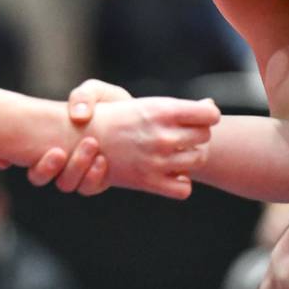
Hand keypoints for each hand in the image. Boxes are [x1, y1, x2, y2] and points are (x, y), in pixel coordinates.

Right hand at [0, 79, 134, 194]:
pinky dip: (93, 178)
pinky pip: (88, 188)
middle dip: (45, 167)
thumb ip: (84, 96)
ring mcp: (76, 172)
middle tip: (60, 151)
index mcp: (45, 138)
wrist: (136, 119)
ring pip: (63, 184)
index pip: (15, 153)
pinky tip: (103, 161)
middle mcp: (56, 159)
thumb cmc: (106, 104)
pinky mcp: (96, 180)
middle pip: (37, 176)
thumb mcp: (95, 91)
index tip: (3, 160)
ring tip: (91, 146)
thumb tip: (77, 116)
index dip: (4, 159)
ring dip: (74, 168)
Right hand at [82, 96, 219, 198]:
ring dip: (190, 157)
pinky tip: (168, 172)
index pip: (210, 116)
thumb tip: (210, 107)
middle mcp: (162, 135)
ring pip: (198, 160)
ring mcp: (156, 161)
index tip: (197, 117)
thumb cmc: (112, 115)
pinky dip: (180, 183)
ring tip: (173, 151)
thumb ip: (183, 105)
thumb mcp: (148, 100)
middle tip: (179, 134)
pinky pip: (184, 188)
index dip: (207, 116)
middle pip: (205, 138)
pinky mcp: (149, 182)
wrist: (78, 138)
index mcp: (161, 109)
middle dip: (197, 135)